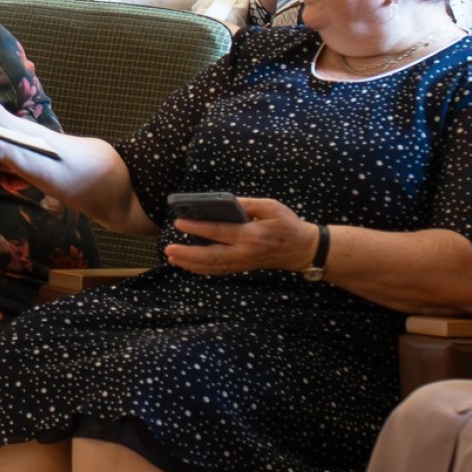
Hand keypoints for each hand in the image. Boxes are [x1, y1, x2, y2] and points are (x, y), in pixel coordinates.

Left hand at [158, 195, 319, 276]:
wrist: (303, 249)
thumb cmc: (287, 224)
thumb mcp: (271, 207)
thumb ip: (248, 204)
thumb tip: (225, 201)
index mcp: (252, 235)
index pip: (219, 232)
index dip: (198, 228)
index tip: (179, 222)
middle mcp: (245, 252)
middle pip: (211, 256)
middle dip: (188, 254)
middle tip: (168, 249)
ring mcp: (244, 262)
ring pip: (213, 267)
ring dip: (191, 264)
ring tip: (172, 257)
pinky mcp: (244, 267)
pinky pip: (219, 270)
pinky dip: (202, 269)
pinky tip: (188, 265)